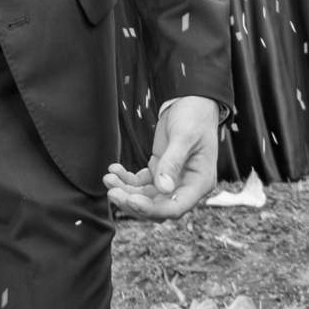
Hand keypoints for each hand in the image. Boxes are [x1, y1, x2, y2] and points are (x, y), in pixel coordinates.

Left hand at [104, 96, 219, 219]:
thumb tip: (163, 189)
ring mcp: (171, 179)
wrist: (191, 99)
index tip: (131, 200)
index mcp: (199, 182)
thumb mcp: (184, 137)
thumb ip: (173, 162)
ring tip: (109, 179)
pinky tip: (114, 169)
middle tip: (112, 192)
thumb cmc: (194, 116)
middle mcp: (185, 185)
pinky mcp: (159, 169)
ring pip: (147, 197)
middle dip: (134, 202)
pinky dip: (127, 179)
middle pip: (158, 207)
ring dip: (127, 191)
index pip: (176, 207)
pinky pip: (141, 182)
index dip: (153, 209)